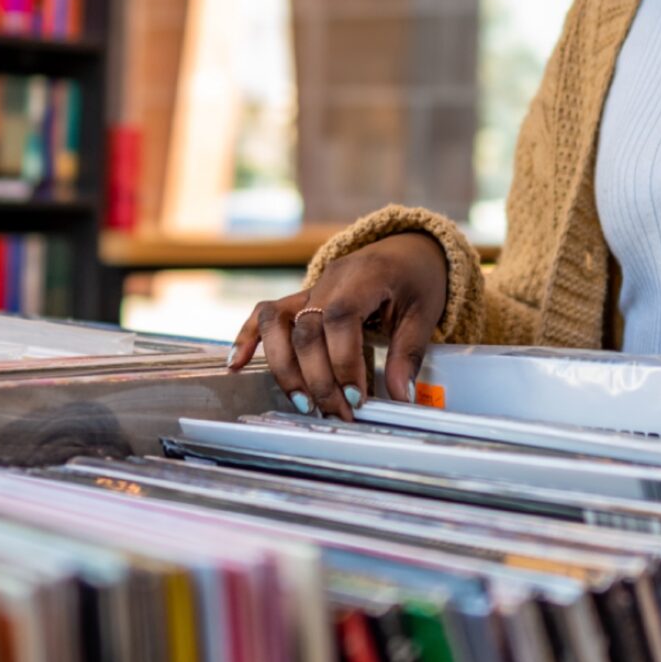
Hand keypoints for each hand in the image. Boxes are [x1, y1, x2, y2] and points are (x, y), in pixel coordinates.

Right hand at [229, 231, 448, 419]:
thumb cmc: (416, 280)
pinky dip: (247, 339)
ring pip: (277, 323)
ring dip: (284, 368)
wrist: (406, 250)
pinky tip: (236, 366)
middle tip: (338, 411)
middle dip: (318, 378)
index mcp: (364, 277)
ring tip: (302, 403)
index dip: (343, 362)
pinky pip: (265, 314)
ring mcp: (309, 288)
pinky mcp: (300, 299)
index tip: (357, 397)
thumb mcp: (424, 313)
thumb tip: (402, 397)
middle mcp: (329, 281)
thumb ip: (409, 354)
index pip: (339, 319)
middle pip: (305, 330)